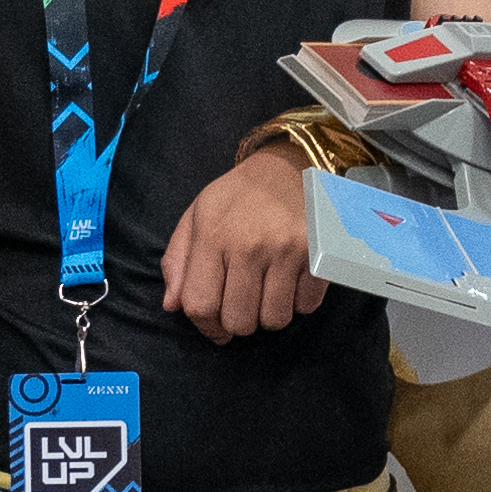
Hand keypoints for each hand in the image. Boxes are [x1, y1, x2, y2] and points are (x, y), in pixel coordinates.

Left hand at [162, 141, 326, 340]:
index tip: (214, 326)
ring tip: (267, 293)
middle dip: (238, 323)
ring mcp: (286, 251)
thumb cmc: (237, 197)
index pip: (200, 305)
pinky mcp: (318, 253)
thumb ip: (179, 261)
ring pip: (274, 319)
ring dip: (269, 315)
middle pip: (239, 321)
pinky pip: (306, 306)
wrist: (287, 165)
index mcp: (213, 235)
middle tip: (242, 305)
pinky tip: (290, 282)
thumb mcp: (197, 216)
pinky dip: (298, 303)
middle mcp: (249, 245)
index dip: (205, 326)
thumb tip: (172, 305)